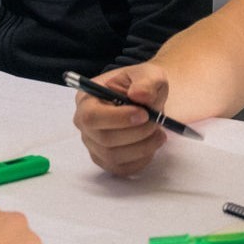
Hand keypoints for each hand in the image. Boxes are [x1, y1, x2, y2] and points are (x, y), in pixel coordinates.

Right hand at [75, 63, 169, 177]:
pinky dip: (142, 159)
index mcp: (86, 99)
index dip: (118, 118)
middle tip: (156, 121)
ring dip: (142, 146)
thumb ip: (146, 82)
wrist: (147, 101)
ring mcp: (94, 145)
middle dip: (136, 133)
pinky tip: (151, 142)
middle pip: (104, 140)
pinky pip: (122, 169)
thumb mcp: (148, 74)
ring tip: (159, 132)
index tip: (144, 114)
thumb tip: (139, 95)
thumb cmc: (141, 85)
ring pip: (114, 157)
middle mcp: (84, 125)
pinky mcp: (107, 161)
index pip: (91, 116)